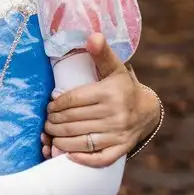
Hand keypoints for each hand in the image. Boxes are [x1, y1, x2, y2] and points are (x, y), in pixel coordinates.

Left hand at [45, 33, 159, 165]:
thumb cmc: (122, 87)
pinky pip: (99, 158)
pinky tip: (67, 155)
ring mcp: (118, 134)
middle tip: (46, 122)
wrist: (147, 110)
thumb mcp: (114, 67)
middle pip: (74, 121)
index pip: (73, 101)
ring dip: (60, 140)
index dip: (57, 105)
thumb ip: (101, 52)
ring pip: (82, 140)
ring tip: (51, 135)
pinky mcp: (121, 149)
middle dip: (54, 122)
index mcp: (110, 94)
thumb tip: (92, 36)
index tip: (49, 107)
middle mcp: (115, 115)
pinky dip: (82, 159)